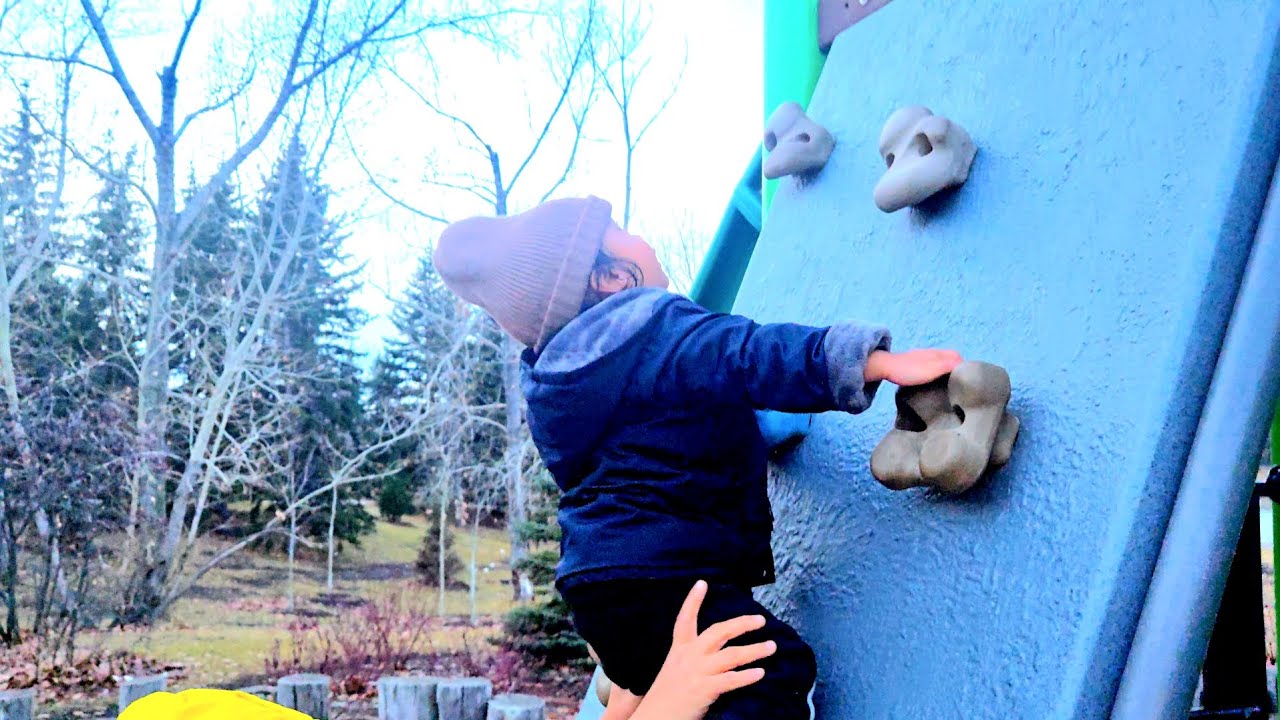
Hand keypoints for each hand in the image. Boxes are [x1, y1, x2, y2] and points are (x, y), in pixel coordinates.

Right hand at [628, 580, 776, 719]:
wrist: (654, 718)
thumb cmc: (666, 698)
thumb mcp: (675, 671)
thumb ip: (693, 660)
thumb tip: (715, 654)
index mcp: (679, 650)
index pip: (685, 620)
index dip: (692, 601)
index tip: (702, 583)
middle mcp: (688, 657)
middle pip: (718, 632)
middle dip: (741, 624)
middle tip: (761, 620)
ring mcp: (696, 672)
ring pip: (731, 655)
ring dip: (754, 650)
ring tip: (772, 647)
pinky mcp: (703, 690)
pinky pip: (730, 680)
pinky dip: (746, 676)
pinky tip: (761, 673)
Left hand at [866, 349, 962, 385]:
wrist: (885, 367)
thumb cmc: (908, 370)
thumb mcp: (932, 369)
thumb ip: (948, 365)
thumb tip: (964, 364)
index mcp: (937, 354)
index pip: (957, 356)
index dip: (963, 365)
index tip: (965, 378)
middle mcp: (930, 353)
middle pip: (948, 357)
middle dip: (955, 367)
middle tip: (957, 382)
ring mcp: (920, 357)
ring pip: (938, 361)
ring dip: (944, 369)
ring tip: (946, 382)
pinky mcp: (911, 363)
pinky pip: (927, 365)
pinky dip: (933, 371)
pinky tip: (929, 379)